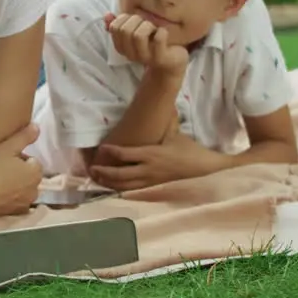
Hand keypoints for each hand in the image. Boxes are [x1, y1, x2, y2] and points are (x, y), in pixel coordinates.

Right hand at [0, 124, 44, 217]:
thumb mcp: (5, 147)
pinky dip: (8, 201)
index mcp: (35, 173)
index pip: (33, 162)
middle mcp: (34, 191)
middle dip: (20, 174)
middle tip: (0, 169)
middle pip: (30, 179)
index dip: (19, 159)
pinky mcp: (13, 216)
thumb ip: (24, 137)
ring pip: (23, 192)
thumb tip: (38, 127)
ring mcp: (23, 206)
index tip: (5, 159)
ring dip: (15, 188)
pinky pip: (14, 205)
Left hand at [88, 136, 226, 190]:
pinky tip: (112, 187)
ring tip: (97, 178)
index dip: (112, 152)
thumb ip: (162, 124)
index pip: (126, 154)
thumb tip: (159, 107)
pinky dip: (120, 189)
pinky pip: (133, 191)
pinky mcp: (154, 189)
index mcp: (152, 154)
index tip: (102, 148)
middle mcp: (149, 170)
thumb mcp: (174, 135)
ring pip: (125, 185)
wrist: (205, 170)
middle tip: (92, 168)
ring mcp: (151, 182)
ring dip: (109, 182)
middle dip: (104, 172)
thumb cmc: (190, 151)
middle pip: (120, 174)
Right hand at [104, 13, 188, 76]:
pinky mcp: (161, 58)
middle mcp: (131, 54)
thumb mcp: (134, 34)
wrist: (171, 63)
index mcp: (122, 48)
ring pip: (139, 35)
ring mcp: (146, 57)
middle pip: (125, 30)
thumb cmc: (152, 44)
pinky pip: (159, 39)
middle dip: (136, 20)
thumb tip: (107, 15)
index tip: (134, 20)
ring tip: (154, 29)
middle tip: (145, 23)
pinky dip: (162, 31)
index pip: (115, 27)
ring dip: (148, 26)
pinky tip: (163, 32)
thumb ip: (119, 26)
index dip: (124, 18)